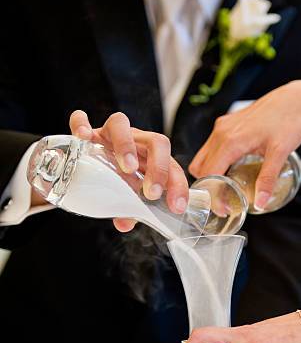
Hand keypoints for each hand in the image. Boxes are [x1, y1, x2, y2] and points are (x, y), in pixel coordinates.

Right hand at [69, 110, 188, 231]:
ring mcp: (111, 133)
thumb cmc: (114, 181)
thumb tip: (125, 224)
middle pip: (157, 142)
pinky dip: (82, 124)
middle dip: (159, 168)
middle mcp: (135, 141)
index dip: (177, 186)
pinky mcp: (87, 131)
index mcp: (151, 158)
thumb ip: (127, 210)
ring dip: (127, 145)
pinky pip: (81, 119)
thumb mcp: (125, 197)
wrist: (88, 165)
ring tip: (127, 168)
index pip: (173, 167)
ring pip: (122, 124)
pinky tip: (84, 138)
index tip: (176, 207)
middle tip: (151, 193)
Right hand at [189, 80, 300, 209]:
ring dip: (208, 175)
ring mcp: (221, 127)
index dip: (213, 195)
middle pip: (200, 168)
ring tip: (225, 190)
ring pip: (202, 158)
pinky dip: (213, 163)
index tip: (224, 210)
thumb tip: (260, 203)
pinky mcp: (225, 125)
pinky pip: (210, 149)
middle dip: (209, 188)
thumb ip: (268, 178)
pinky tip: (229, 171)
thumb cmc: (289, 122)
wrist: (294, 99)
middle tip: (224, 203)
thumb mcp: (280, 152)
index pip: (210, 174)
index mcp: (230, 140)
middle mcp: (220, 133)